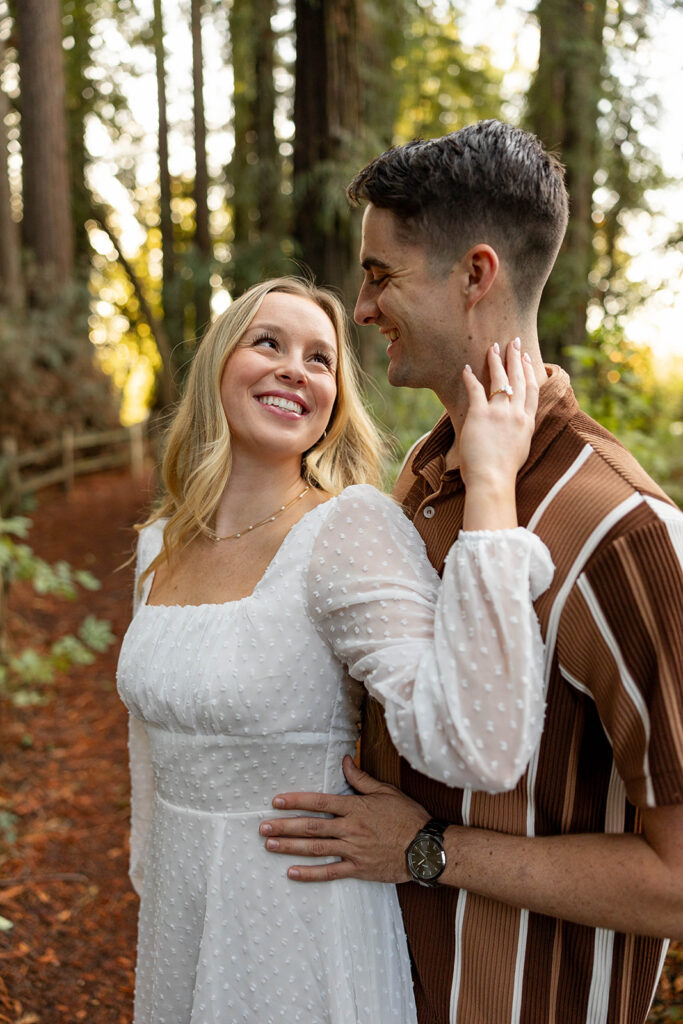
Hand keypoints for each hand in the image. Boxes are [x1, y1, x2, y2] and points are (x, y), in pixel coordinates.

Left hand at [259, 756, 429, 882]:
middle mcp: (350, 828)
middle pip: (311, 826)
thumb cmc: (407, 817)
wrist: (426, 848)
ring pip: (315, 848)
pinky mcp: (358, 869)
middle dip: (284, 826)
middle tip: (262, 827)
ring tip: (270, 845)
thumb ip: (361, 778)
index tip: (276, 802)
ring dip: (290, 846)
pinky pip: (330, 872)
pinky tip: (292, 873)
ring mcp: (353, 850)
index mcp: (355, 807)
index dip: (296, 801)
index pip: (319, 802)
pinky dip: (310, 873)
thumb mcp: (386, 791)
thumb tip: (345, 760)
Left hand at [458, 339, 538, 530]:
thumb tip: (512, 430)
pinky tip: (466, 368)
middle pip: (519, 379)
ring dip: (497, 361)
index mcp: (527, 423)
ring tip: (493, 347)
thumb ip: (518, 434)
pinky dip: (470, 377)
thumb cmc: (503, 473)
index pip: (532, 391)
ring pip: (500, 379)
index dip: (530, 372)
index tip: (527, 358)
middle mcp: (516, 414)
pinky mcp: (481, 415)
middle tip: (514, 342)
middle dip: (516, 358)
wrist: (493, 480)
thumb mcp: (519, 450)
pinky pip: (475, 390)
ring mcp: (499, 413)